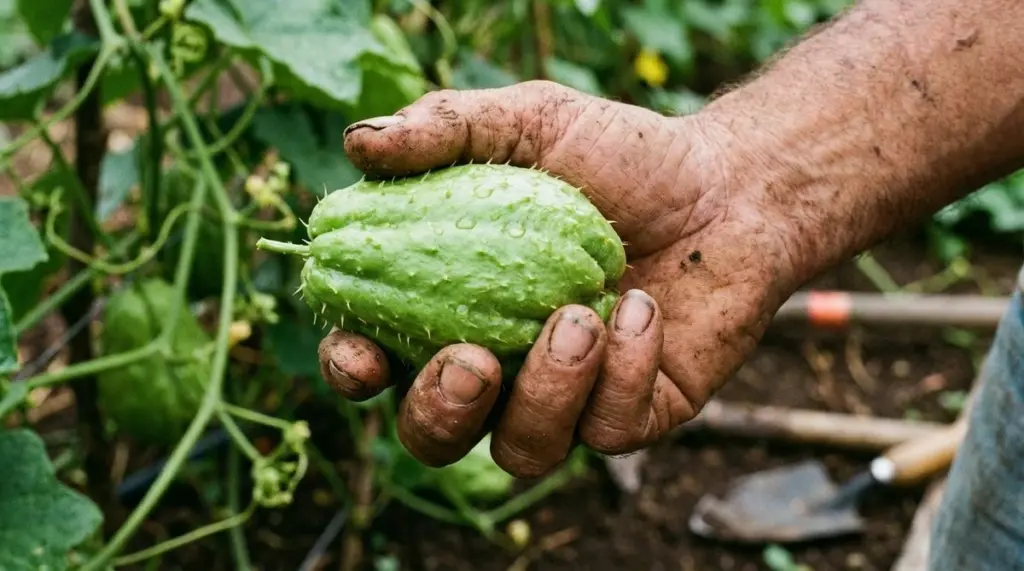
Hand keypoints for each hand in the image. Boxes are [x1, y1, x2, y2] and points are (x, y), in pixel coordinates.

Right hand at [319, 81, 797, 477]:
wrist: (729, 186)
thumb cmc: (619, 157)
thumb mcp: (531, 121)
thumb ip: (447, 127)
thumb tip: (359, 147)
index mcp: (454, 306)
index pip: (378, 358)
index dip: (354, 370)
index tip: (361, 353)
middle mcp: (501, 367)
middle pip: (435, 436)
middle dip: (439, 414)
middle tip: (471, 361)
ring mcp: (567, 400)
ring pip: (523, 451)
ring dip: (544, 392)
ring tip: (581, 314)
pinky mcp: (634, 416)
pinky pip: (610, 430)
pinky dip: (623, 372)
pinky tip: (641, 308)